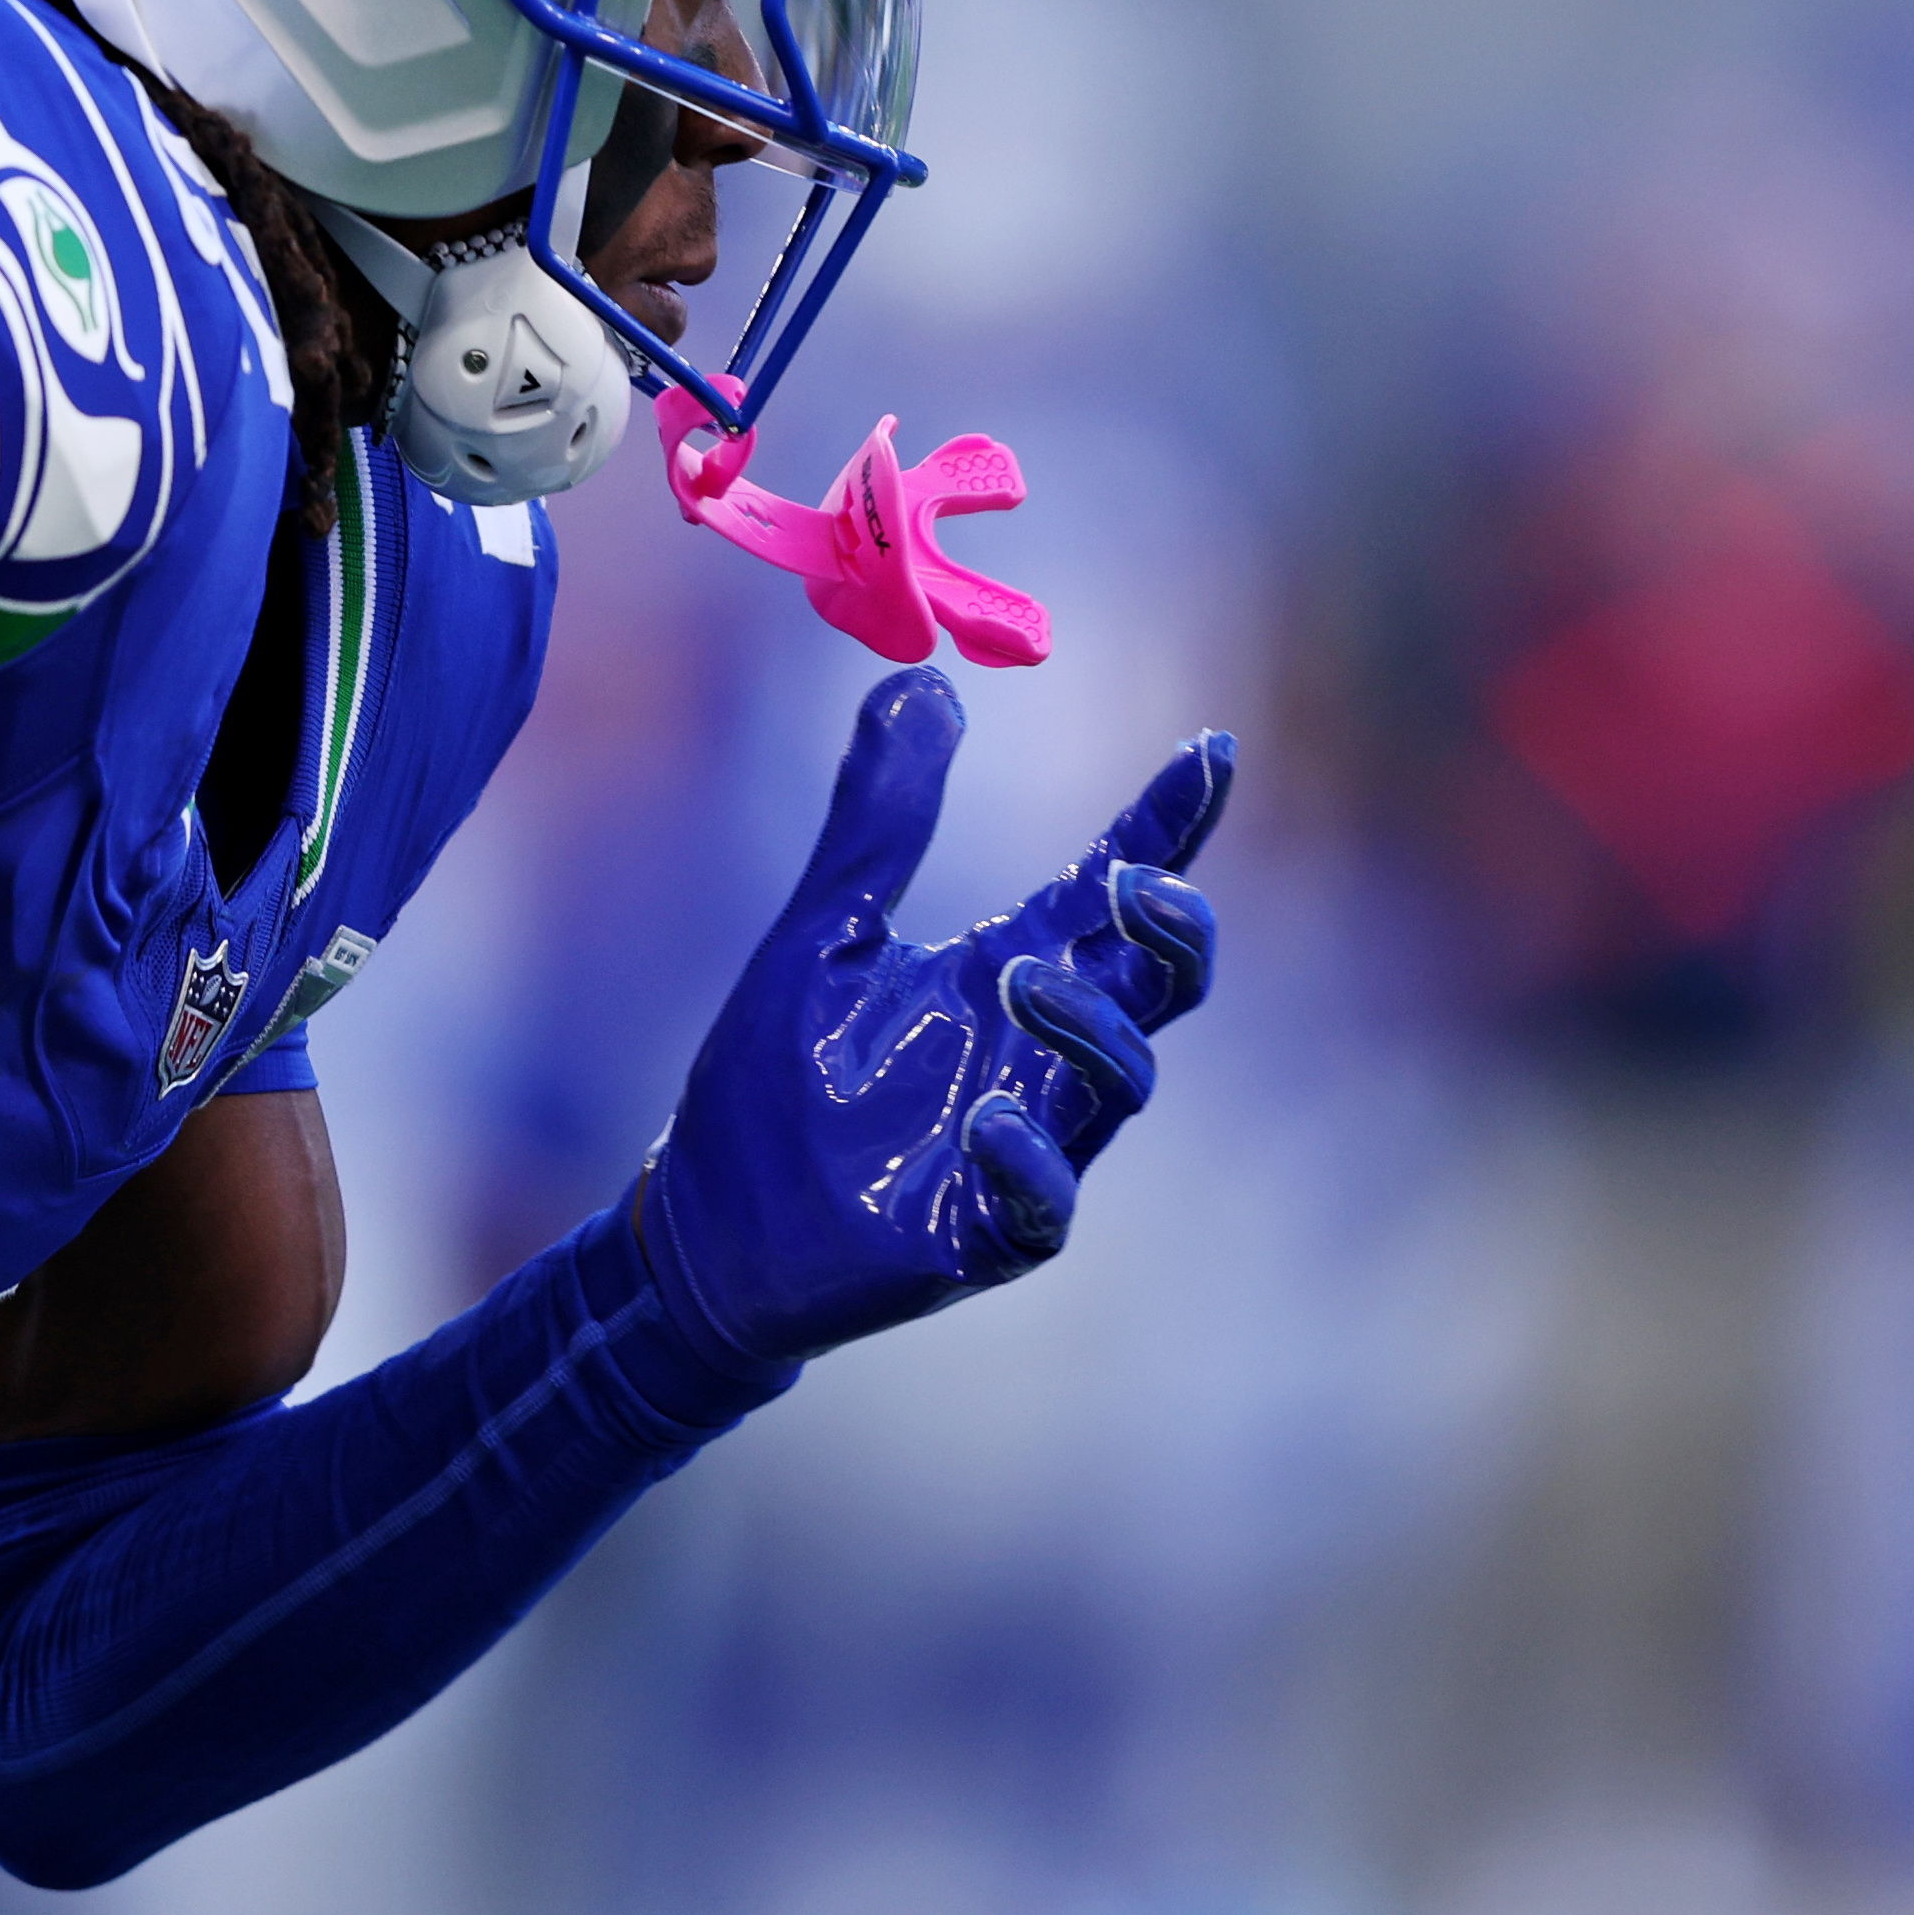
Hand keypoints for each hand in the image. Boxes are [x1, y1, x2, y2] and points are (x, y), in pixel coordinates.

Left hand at [634, 672, 1229, 1370]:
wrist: (704, 1217)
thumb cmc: (775, 1074)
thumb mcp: (824, 927)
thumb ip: (880, 820)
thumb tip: (924, 683)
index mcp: (1010, 970)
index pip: (1114, 890)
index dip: (1171, 823)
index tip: (1209, 748)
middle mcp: (1036, 1052)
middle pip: (1159, 985)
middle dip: (1174, 930)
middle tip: (1132, 883)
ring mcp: (1025, 1144)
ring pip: (1121, 1084)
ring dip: (1091, 1026)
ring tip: (1022, 978)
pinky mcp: (984, 1231)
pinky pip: (1046, 1205)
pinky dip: (1034, 1162)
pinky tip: (995, 1119)